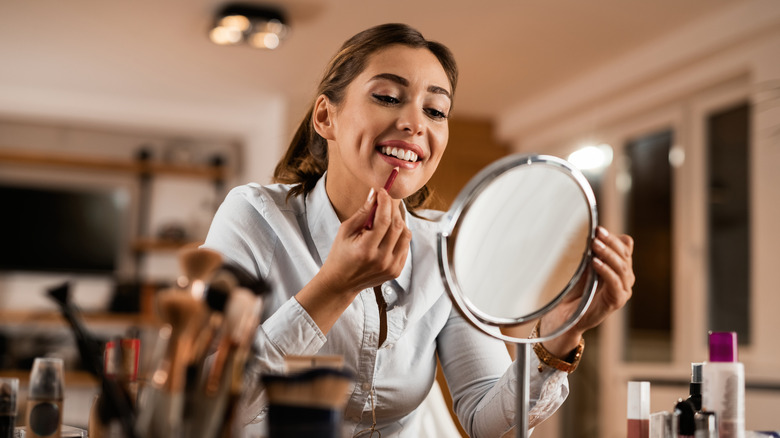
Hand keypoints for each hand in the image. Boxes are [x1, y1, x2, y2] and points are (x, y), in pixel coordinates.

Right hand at [296, 188, 410, 333]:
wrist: (341, 283)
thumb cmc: (340, 254)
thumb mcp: (345, 231)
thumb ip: (362, 212)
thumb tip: (375, 193)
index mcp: (366, 249)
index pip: (384, 220)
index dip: (385, 202)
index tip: (383, 191)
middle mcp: (381, 260)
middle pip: (397, 226)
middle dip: (393, 209)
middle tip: (386, 201)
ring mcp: (391, 267)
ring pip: (405, 235)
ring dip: (398, 221)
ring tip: (387, 217)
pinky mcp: (396, 271)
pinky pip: (405, 246)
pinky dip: (400, 235)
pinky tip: (389, 233)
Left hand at [540, 226, 634, 356]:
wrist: (568, 315)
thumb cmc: (576, 290)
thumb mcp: (586, 267)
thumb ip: (594, 253)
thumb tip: (597, 232)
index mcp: (620, 268)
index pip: (625, 248)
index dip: (613, 238)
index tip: (598, 228)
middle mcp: (625, 278)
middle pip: (625, 255)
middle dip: (611, 242)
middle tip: (597, 233)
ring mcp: (623, 290)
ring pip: (622, 267)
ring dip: (608, 254)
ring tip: (595, 245)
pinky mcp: (618, 301)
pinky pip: (615, 283)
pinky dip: (606, 271)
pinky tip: (595, 262)